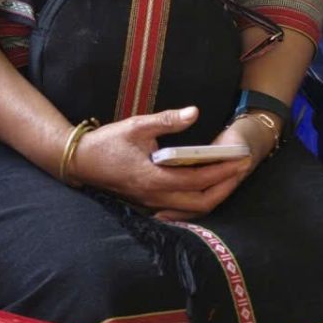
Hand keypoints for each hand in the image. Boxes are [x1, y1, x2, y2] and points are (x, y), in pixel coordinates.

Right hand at [70, 106, 249, 215]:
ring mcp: (152, 203)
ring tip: (230, 176)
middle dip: (225, 187)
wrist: (80, 162)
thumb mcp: (137, 125)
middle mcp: (155, 197)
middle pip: (200, 203)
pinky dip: (198, 199)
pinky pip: (181, 209)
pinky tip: (206, 186)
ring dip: (214, 195)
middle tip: (242, 169)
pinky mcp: (149, 203)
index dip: (222, 171)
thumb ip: (168, 121)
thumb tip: (194, 112)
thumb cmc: (108, 142)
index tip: (240, 160)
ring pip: (192, 209)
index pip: (197, 180)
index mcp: (154, 178)